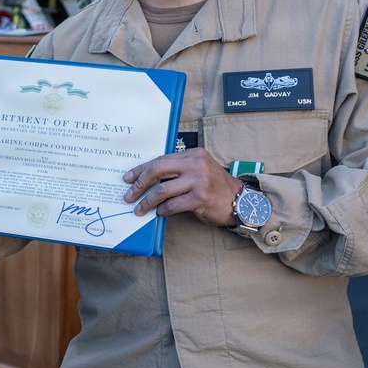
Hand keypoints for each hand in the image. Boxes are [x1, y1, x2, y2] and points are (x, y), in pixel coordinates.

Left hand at [123, 148, 241, 226]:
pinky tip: (160, 213)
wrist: (239, 201)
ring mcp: (198, 181)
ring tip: (140, 209)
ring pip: (162, 190)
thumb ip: (178, 170)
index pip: (160, 160)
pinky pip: (172, 205)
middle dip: (139, 184)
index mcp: (192, 154)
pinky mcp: (200, 198)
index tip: (128, 178)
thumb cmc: (214, 187)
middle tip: (129, 195)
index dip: (141, 170)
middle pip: (157, 170)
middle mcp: (195, 164)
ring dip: (147, 202)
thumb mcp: (198, 170)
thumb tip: (147, 178)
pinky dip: (163, 210)